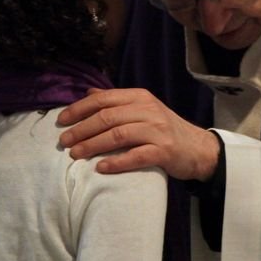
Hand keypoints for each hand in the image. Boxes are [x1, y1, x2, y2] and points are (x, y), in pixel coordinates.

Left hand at [57, 87, 219, 180]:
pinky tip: (101, 167)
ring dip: (93, 145)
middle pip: (108, 117)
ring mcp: (157, 131)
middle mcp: (148, 110)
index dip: (80, 109)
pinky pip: (136, 156)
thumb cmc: (165, 129)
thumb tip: (88, 93)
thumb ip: (117, 101)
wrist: (198, 149)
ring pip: (118, 135)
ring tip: (75, 154)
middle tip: (64, 141)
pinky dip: (117, 162)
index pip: (104, 99)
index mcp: (140, 97)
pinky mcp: (164, 152)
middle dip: (82, 129)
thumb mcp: (143, 109)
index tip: (62, 120)